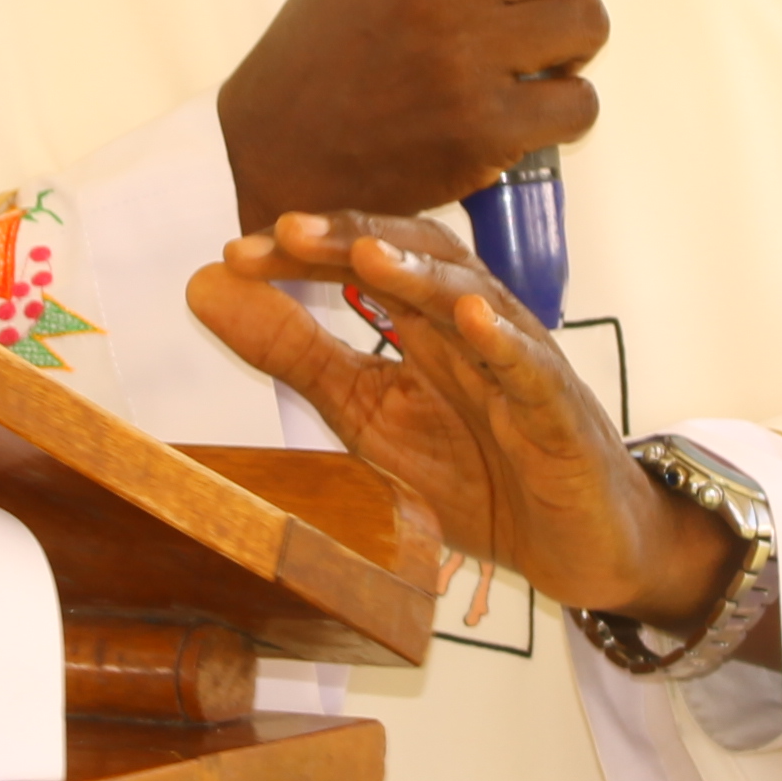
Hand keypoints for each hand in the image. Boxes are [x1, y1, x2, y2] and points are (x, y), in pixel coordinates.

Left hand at [185, 210, 745, 638]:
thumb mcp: (365, 416)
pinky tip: (469, 318)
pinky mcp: (561, 417)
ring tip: (369, 255)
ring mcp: (522, 366)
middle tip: (285, 232)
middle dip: (355, 238)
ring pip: (476, 300)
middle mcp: (475, 328)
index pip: (365, 261)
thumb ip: (294, 354)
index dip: (305, 253)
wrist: (576, 548)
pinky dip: (504, 341)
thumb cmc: (479, 474)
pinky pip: (533, 370)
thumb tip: (205, 286)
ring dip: (420, 276)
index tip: (235, 253)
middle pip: (420, 258)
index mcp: (425, 325)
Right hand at [215, 0, 604, 235]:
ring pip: (589, 21)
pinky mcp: (485, 129)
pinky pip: (580, 102)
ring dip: (569, 41)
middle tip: (525, 2)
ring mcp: (466, 59)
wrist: (275, 150)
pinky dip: (562, 108)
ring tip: (528, 55)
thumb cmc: (324, 47)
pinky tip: (525, 107)